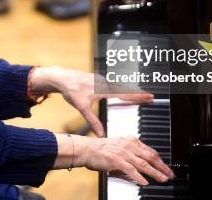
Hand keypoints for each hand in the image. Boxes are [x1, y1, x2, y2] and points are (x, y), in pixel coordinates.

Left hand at [29, 67, 152, 136]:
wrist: (61, 77)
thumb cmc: (71, 90)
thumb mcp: (82, 108)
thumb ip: (92, 121)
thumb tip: (100, 134)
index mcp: (104, 89)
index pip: (125, 93)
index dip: (138, 96)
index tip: (149, 96)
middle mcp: (105, 82)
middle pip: (125, 88)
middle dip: (137, 93)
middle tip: (150, 97)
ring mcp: (101, 79)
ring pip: (119, 85)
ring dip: (129, 90)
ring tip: (139, 94)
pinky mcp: (97, 78)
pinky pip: (113, 83)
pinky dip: (120, 87)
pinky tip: (121, 90)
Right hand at [85, 135, 174, 185]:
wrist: (87, 149)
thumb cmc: (101, 149)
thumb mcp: (119, 147)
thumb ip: (131, 152)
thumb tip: (143, 163)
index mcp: (131, 140)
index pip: (150, 151)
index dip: (160, 160)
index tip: (166, 167)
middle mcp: (129, 145)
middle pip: (150, 157)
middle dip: (162, 167)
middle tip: (169, 174)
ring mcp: (123, 152)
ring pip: (143, 164)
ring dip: (155, 172)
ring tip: (162, 179)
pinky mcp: (116, 160)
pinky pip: (131, 170)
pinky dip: (139, 177)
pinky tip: (145, 182)